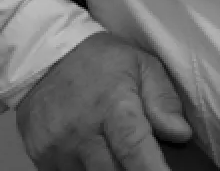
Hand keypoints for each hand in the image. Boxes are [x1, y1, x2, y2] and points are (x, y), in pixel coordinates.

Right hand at [16, 31, 194, 169]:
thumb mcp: (141, 65)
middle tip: (143, 161)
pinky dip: (85, 168)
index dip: (151, 170)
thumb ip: (163, 100)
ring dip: (109, 169)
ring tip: (111, 145)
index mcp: (112, 105)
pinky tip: (92, 151)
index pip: (133, 147)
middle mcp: (81, 131)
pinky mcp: (40, 158)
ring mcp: (56, 148)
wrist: (44, 59)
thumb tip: (180, 133)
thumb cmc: (100, 62)